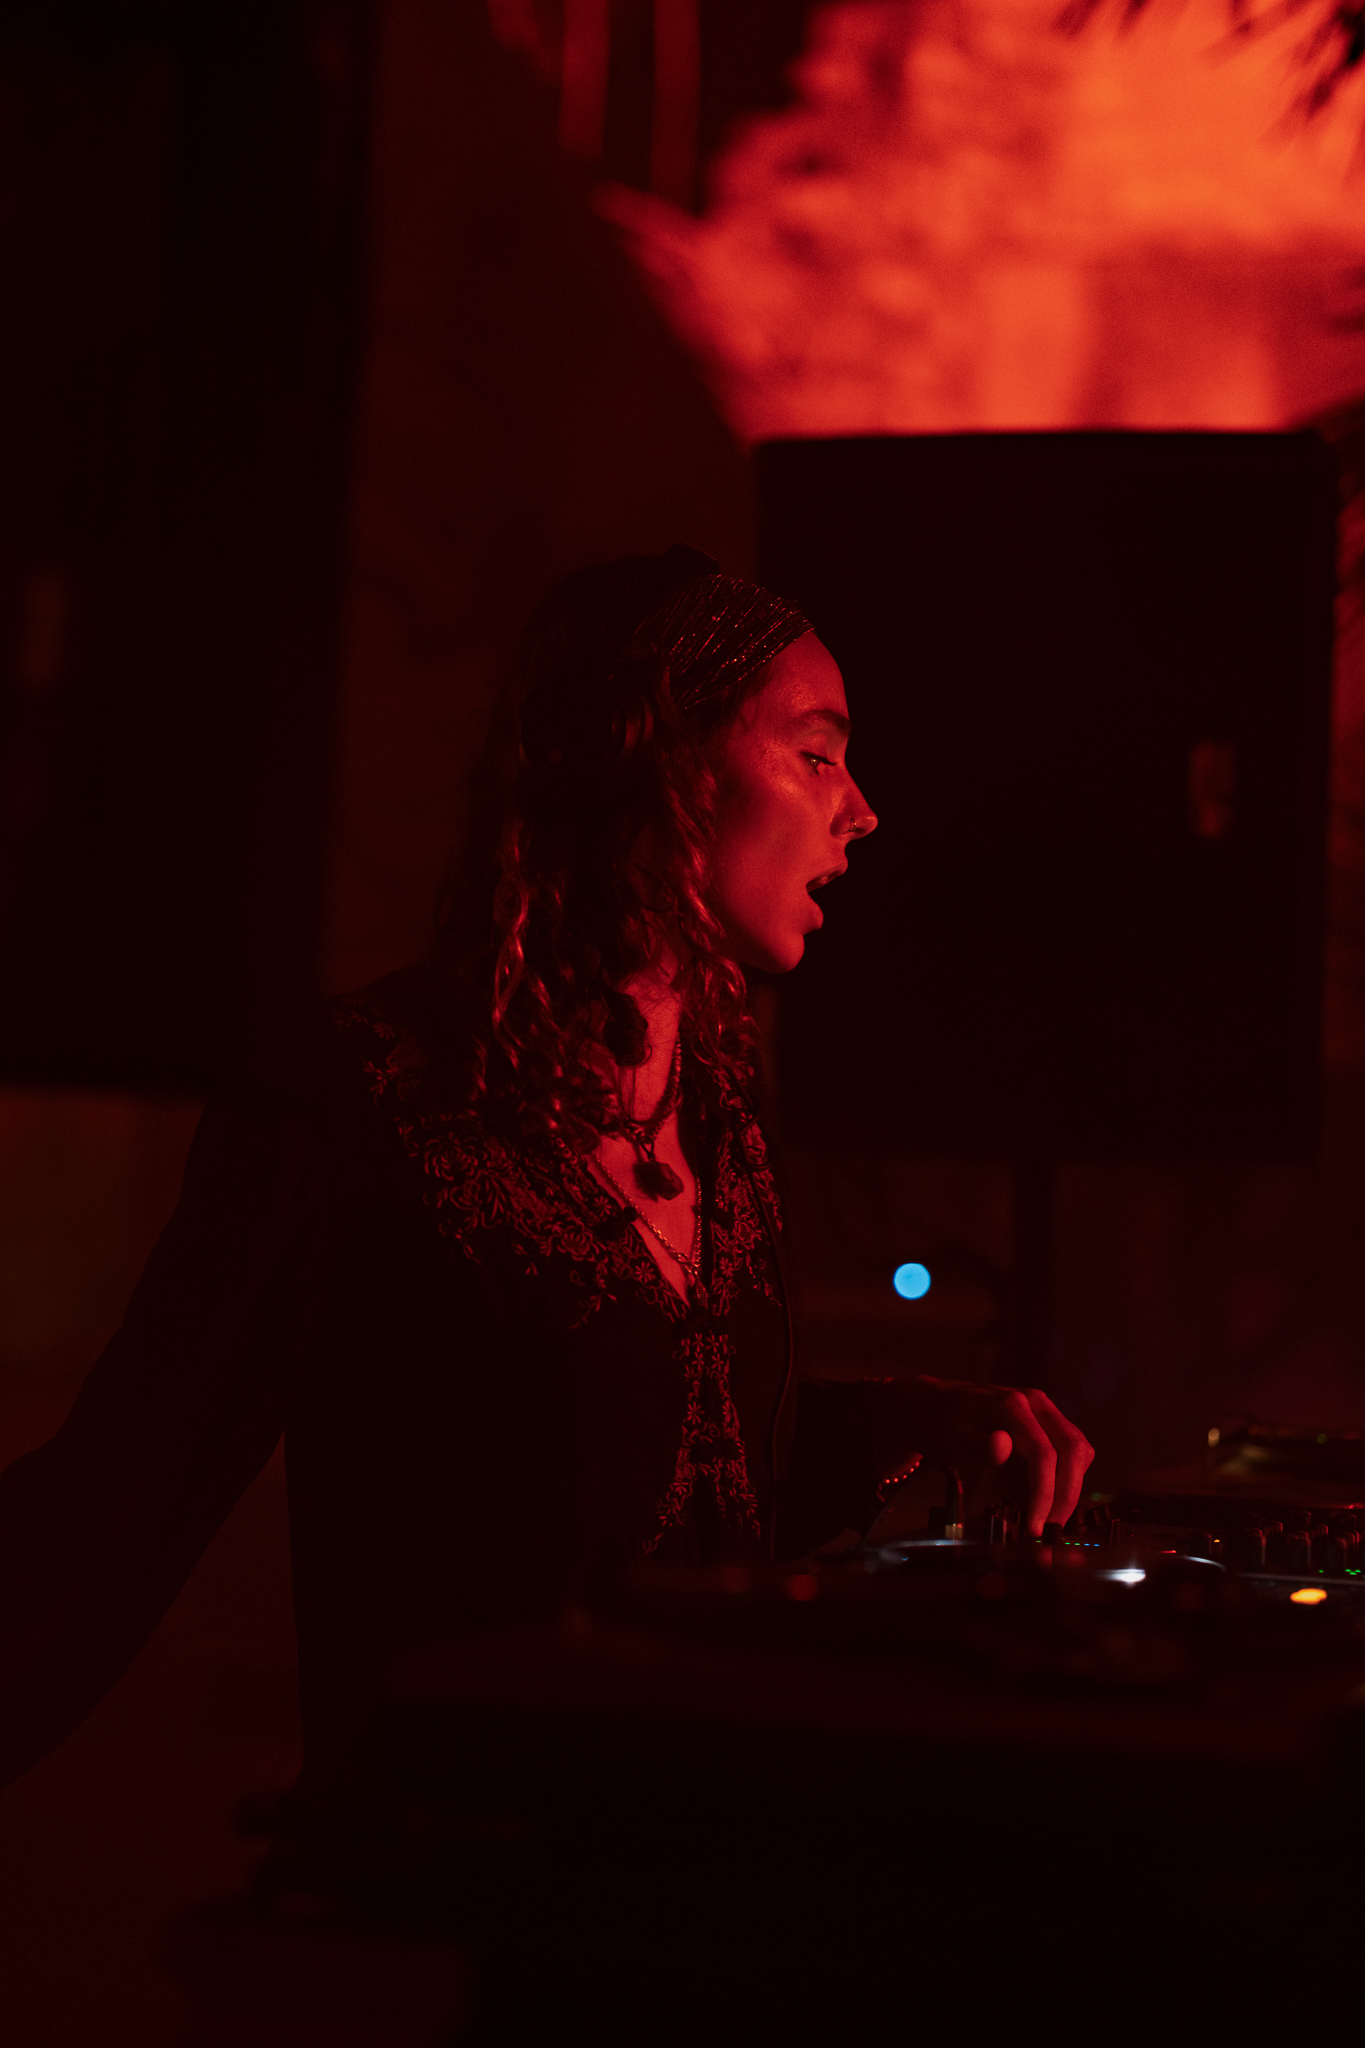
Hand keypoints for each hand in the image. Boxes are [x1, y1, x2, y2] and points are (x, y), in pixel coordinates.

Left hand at [876, 1376, 1093, 1537]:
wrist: (932, 1402)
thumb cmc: (938, 1422)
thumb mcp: (947, 1437)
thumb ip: (977, 1444)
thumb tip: (1004, 1446)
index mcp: (1011, 1405)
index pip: (1044, 1452)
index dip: (1045, 1493)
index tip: (1034, 1525)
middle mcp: (1034, 1403)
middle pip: (1073, 1449)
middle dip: (1066, 1494)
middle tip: (1049, 1528)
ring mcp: (1043, 1410)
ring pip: (1079, 1448)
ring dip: (1071, 1486)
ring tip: (1052, 1518)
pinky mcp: (1046, 1421)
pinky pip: (1071, 1448)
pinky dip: (1069, 1475)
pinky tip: (1052, 1498)